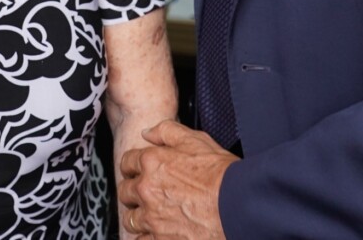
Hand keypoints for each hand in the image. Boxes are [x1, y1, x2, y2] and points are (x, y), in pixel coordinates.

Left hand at [118, 121, 237, 238]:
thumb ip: (167, 131)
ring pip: (130, 219)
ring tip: (150, 217)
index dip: (132, 166)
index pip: (127, 162)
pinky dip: (146, 238)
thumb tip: (147, 132)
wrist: (237, 206)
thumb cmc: (221, 175)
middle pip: (125, 192)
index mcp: (152, 163)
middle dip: (133, 192)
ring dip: (138, 217)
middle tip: (145, 194)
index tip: (136, 171)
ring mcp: (152, 217)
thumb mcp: (196, 140)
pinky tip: (156, 234)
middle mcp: (147, 190)